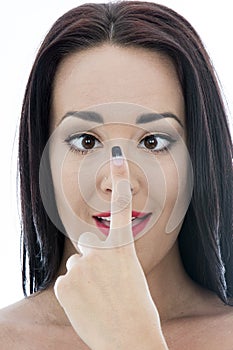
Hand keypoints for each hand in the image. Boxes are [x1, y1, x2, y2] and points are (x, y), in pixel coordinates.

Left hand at [54, 147, 167, 349]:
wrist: (128, 340)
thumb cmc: (135, 309)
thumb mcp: (130, 276)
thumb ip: (111, 259)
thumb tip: (90, 257)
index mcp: (122, 249)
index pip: (121, 209)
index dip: (120, 182)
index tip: (117, 158)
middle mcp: (100, 252)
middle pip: (87, 246)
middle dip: (93, 259)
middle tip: (105, 283)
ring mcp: (80, 267)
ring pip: (77, 266)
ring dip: (84, 279)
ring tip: (98, 299)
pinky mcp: (65, 284)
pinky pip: (67, 282)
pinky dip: (74, 294)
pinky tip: (87, 306)